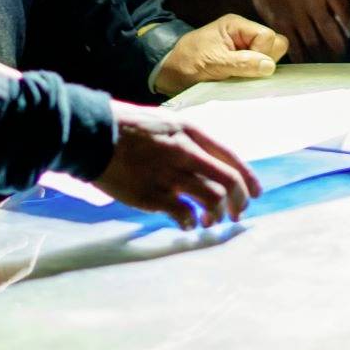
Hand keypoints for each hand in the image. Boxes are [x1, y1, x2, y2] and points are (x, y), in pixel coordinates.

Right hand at [90, 103, 262, 228]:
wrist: (94, 134)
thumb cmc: (127, 128)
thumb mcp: (166, 123)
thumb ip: (188, 142)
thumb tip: (206, 165)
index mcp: (191, 132)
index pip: (232, 158)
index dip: (249, 179)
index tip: (256, 194)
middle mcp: (187, 153)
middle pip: (229, 182)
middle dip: (239, 202)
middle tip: (237, 214)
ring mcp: (171, 175)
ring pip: (212, 200)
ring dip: (216, 215)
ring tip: (210, 222)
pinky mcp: (154, 195)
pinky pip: (184, 215)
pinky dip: (190, 223)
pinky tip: (186, 225)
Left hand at [152, 14, 288, 97]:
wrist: (167, 72)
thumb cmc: (186, 62)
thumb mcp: (212, 62)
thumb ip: (241, 63)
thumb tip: (269, 66)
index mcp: (237, 26)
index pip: (268, 37)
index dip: (262, 53)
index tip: (244, 66)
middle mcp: (244, 35)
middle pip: (274, 46)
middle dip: (264, 62)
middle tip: (242, 72)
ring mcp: (244, 50)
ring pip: (269, 59)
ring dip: (258, 72)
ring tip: (237, 77)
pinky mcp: (242, 64)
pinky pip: (260, 69)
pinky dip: (253, 78)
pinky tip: (240, 82)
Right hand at [245, 0, 349, 61]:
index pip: (345, 14)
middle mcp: (308, 3)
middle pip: (329, 33)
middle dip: (340, 49)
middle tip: (348, 60)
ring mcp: (292, 16)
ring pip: (311, 44)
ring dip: (324, 58)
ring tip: (332, 66)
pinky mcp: (278, 24)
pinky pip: (292, 47)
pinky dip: (303, 59)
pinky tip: (310, 64)